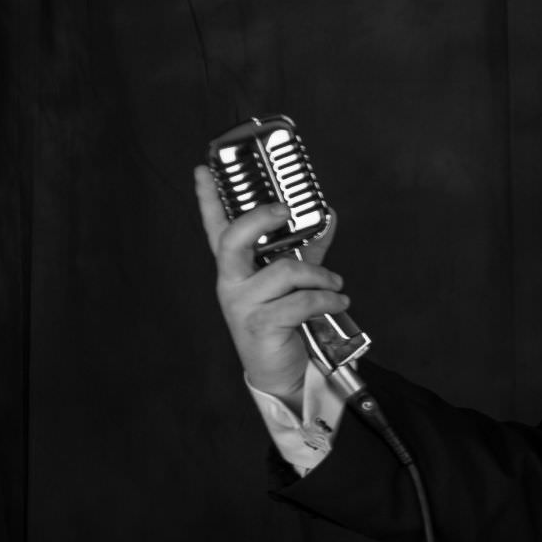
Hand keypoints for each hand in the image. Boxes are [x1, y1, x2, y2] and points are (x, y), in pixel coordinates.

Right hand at [194, 165, 348, 400]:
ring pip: (283, 271)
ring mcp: (242, 304)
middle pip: (234, 238)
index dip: (207, 199)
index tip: (203, 170)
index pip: (216, 228)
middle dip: (261, 218)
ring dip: (320, 276)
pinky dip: (326, 299)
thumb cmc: (285, 320)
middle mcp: (231, 282)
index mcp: (235, 268)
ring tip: (337, 285)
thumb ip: (306, 248)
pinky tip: (338, 303)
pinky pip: (300, 301)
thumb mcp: (295, 280)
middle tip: (286, 210)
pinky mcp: (260, 325)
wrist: (282, 371)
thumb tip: (327, 214)